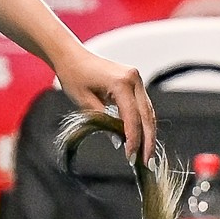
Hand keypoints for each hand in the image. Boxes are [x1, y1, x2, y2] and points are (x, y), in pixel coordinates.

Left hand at [54, 45, 156, 167]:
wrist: (71, 56)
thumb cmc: (73, 77)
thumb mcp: (85, 102)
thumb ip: (104, 122)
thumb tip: (120, 142)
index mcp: (121, 82)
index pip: (132, 117)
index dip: (133, 139)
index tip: (131, 156)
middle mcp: (134, 79)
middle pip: (146, 115)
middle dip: (147, 140)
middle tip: (146, 162)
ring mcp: (136, 80)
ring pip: (148, 112)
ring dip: (147, 134)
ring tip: (145, 155)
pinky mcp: (134, 83)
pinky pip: (142, 107)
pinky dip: (142, 123)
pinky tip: (141, 139)